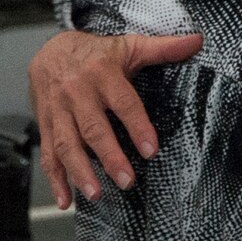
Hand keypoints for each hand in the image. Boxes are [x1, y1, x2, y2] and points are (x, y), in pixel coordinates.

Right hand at [30, 29, 201, 207]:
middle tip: (126, 180)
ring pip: (67, 143)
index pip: (123, 102)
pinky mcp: (45, 124)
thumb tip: (196, 41)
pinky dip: (54, 179)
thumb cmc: (94, 54)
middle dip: (109, 156)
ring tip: (95, 194)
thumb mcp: (128, 47)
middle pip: (93, 128)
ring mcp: (58, 110)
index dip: (137, 125)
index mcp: (102, 73)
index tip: (150, 150)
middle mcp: (78, 93)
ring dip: (79, 171)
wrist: (48, 50)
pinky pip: (48, 153)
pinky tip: (65, 200)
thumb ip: (162, 48)